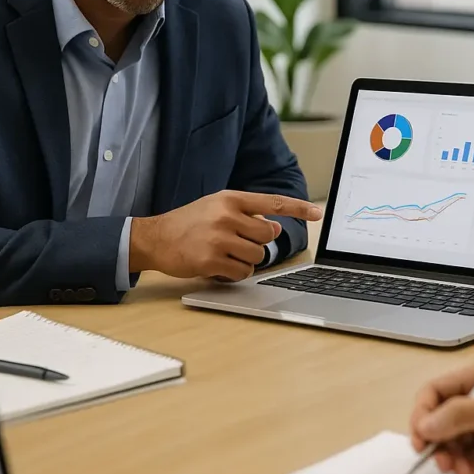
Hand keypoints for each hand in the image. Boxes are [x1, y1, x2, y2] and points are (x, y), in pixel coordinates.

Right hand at [130, 190, 321, 280]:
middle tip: (236, 243)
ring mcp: (219, 239)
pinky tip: (218, 266)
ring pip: (257, 256)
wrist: (156, 237)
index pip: (272, 202)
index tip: (317, 212)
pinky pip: (242, 273)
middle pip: (267, 236)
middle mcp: (227, 216)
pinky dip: (235, 274)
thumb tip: (274, 228)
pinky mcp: (211, 260)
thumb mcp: (216, 206)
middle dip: (257, 243)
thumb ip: (246, 214)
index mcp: (230, 199)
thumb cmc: (189, 222)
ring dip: (245, 261)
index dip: (297, 208)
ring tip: (224, 254)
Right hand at [409, 361, 473, 473]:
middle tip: (442, 463)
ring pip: (452, 442)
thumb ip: (460, 415)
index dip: (422, 414)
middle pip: (439, 420)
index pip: (434, 392)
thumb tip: (424, 425)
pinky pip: (468, 458)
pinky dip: (468, 468)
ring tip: (466, 473)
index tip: (420, 439)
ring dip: (453, 459)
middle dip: (438, 443)